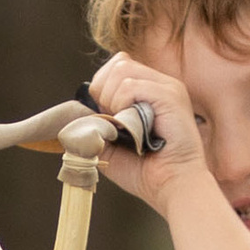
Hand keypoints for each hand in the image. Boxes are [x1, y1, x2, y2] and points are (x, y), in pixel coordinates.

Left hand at [86, 51, 204, 203]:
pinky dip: (121, 104)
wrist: (171, 186)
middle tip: (114, 122)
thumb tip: (77, 111)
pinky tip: (132, 125)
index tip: (108, 118)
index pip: (118, 66)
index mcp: (152, 91)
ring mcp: (168, 88)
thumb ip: (96, 125)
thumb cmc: (147, 171)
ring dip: (111, 99)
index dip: (103, 89)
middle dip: (104, 91)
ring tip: (124, 125)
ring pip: (122, 70)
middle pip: (118, 63)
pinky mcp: (170, 96)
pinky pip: (131, 86)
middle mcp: (162, 84)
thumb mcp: (112, 146)